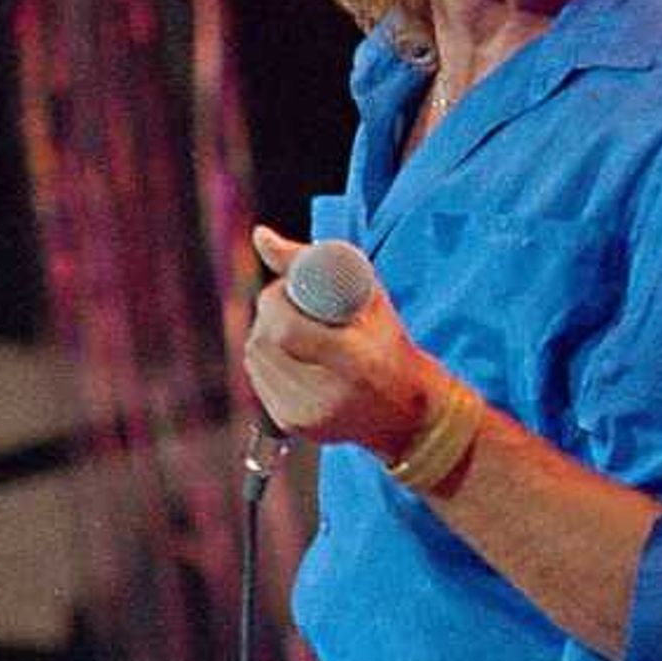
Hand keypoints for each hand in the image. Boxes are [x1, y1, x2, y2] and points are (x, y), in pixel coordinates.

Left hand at [245, 225, 434, 458]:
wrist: (406, 415)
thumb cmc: (390, 346)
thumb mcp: (368, 298)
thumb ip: (312, 263)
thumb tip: (260, 236)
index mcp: (358, 364)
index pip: (287, 329)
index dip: (278, 300)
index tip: (290, 288)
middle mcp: (329, 395)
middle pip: (265, 341)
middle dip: (270, 313)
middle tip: (293, 304)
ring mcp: (307, 415)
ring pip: (255, 356)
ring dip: (266, 333)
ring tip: (294, 327)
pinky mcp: (292, 425)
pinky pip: (258, 378)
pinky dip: (268, 357)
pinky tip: (290, 353)